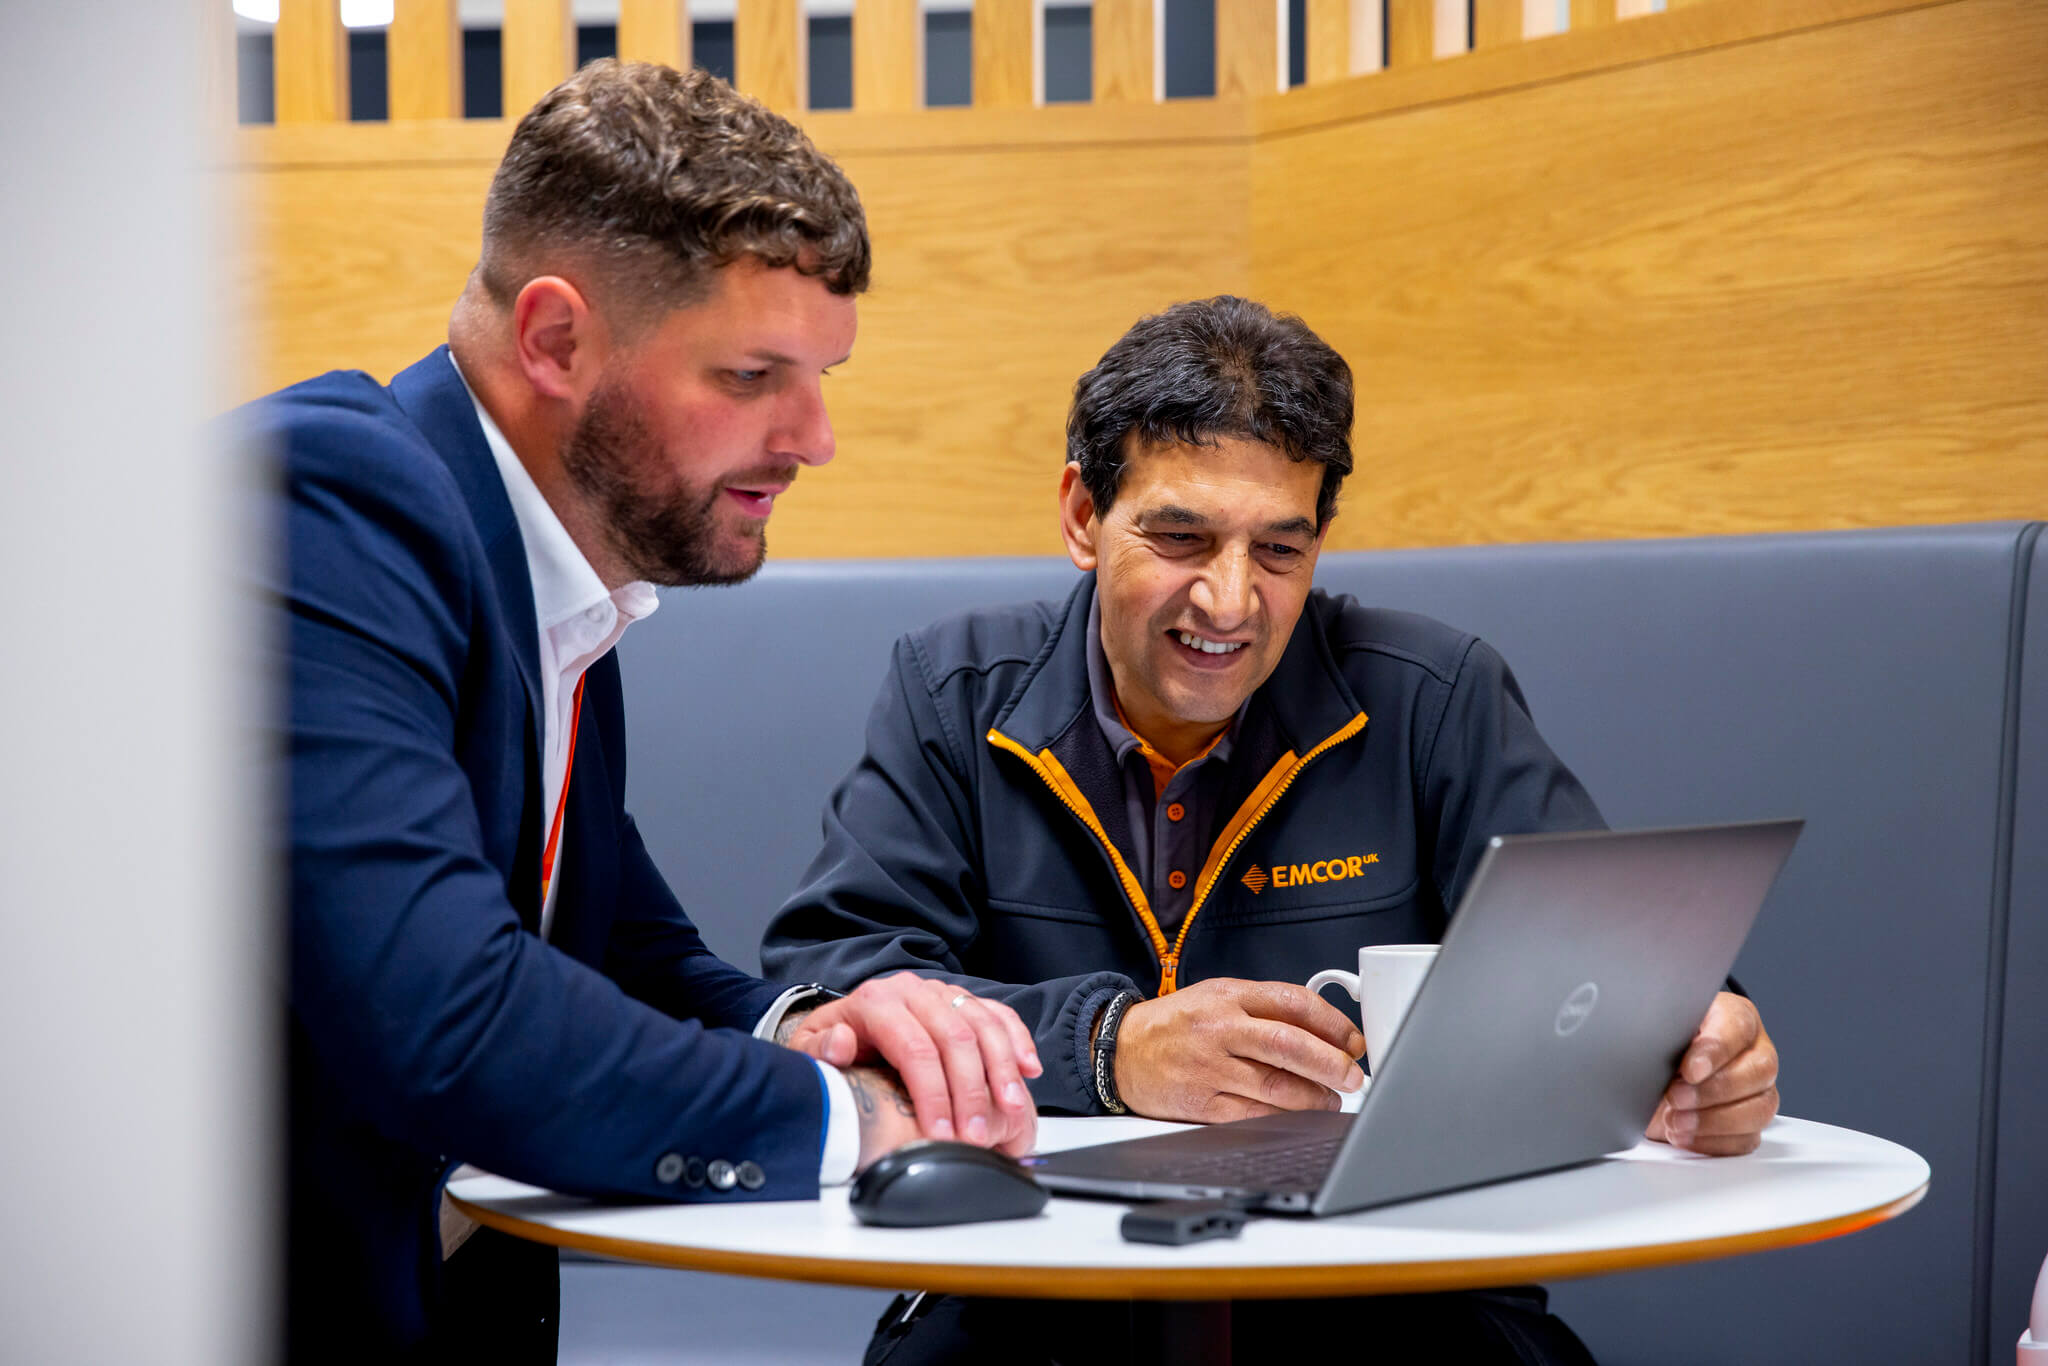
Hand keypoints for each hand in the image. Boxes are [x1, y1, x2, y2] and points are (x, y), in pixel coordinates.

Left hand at [781, 973, 1039, 1156]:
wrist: (842, 1022)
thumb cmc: (829, 1044)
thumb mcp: (808, 1050)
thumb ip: (820, 1050)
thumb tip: (841, 1042)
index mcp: (876, 1002)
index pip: (914, 1047)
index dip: (932, 1093)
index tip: (940, 1132)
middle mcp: (913, 991)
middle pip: (955, 1038)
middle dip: (970, 1091)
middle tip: (975, 1135)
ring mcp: (942, 993)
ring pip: (983, 1025)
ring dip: (1002, 1070)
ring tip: (1010, 1110)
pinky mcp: (963, 1001)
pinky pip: (999, 1014)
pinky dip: (1017, 1041)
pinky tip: (1028, 1069)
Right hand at [1114, 978, 1365, 1123]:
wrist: (1120, 1048)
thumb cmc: (1176, 1023)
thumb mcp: (1218, 997)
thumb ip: (1265, 1009)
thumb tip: (1324, 1033)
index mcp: (1229, 995)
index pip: (1292, 1003)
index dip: (1332, 1023)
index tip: (1353, 1041)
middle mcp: (1219, 1028)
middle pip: (1288, 1045)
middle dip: (1330, 1063)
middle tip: (1353, 1076)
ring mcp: (1208, 1067)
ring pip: (1275, 1086)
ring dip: (1314, 1097)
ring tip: (1331, 1100)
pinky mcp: (1199, 1102)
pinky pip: (1251, 1115)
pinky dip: (1283, 1119)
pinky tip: (1299, 1117)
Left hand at [1646, 991, 1779, 1155]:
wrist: (1655, 1072)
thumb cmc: (1662, 1042)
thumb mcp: (1659, 1028)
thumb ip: (1663, 1032)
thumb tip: (1648, 1043)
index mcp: (1737, 1017)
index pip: (1738, 1027)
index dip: (1715, 1051)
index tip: (1689, 1070)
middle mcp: (1756, 1052)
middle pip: (1760, 1071)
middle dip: (1714, 1090)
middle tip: (1675, 1097)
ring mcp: (1759, 1090)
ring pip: (1759, 1109)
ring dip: (1714, 1121)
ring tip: (1675, 1121)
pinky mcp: (1751, 1124)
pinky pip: (1746, 1139)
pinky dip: (1713, 1142)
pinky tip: (1684, 1136)